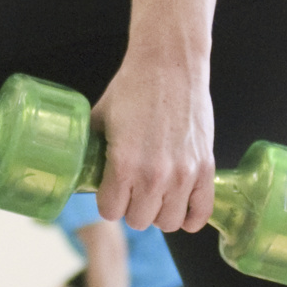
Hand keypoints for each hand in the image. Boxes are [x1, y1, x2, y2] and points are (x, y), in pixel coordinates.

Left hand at [91, 49, 213, 232]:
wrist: (170, 64)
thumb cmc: (134, 87)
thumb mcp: (100, 118)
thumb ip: (91, 150)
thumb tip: (80, 169)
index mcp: (123, 164)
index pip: (110, 212)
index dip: (108, 201)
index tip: (110, 190)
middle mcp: (153, 176)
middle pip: (139, 221)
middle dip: (132, 207)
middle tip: (133, 189)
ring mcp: (183, 174)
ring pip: (168, 222)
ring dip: (159, 211)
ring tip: (156, 194)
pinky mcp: (205, 168)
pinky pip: (201, 213)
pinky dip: (191, 216)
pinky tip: (181, 204)